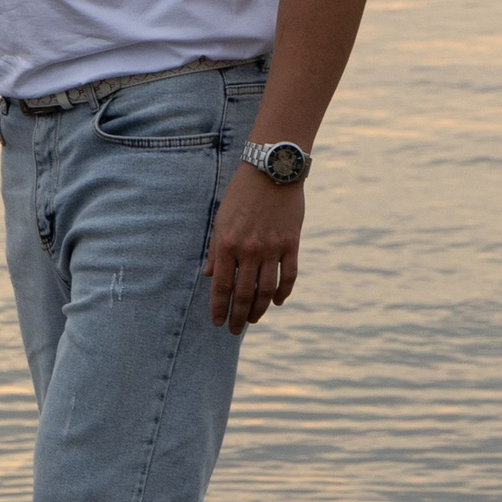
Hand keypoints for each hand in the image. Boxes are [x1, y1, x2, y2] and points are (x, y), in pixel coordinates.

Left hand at [205, 169, 301, 334]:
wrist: (272, 171)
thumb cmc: (241, 194)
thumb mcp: (220, 219)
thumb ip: (215, 249)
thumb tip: (210, 276)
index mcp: (227, 244)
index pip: (222, 285)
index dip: (219, 307)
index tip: (217, 322)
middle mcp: (250, 250)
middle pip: (244, 293)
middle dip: (238, 316)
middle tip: (235, 330)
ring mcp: (273, 248)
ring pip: (266, 290)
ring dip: (259, 309)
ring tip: (252, 319)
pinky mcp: (292, 244)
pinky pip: (289, 276)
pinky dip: (283, 292)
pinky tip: (277, 302)